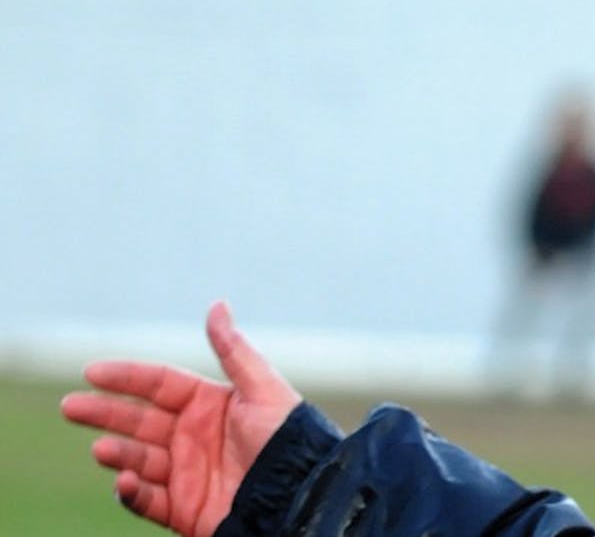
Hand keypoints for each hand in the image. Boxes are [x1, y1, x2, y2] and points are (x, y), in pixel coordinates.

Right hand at [60, 301, 300, 536]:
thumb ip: (233, 351)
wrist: (303, 494)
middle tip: (70, 406)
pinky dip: (132, 493)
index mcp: (210, 405)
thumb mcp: (263, 390)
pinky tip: (124, 481)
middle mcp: (193, 437)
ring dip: (118, 453)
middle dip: (104, 413)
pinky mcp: (184, 509)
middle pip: (138, 420)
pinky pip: (148, 501)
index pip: (159, 385)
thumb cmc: (288, 439)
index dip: (127, 377)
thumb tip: (216, 304)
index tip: (92, 371)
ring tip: (102, 448)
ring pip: (138, 459)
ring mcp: (186, 473)